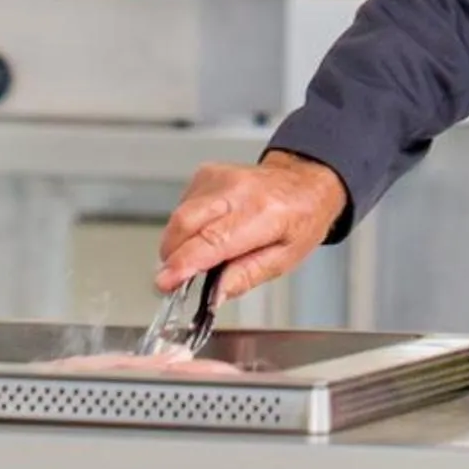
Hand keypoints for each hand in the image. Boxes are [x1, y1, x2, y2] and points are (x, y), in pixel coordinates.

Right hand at [154, 153, 349, 302]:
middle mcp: (238, 189)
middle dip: (172, 256)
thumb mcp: (284, 259)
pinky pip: (182, 206)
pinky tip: (205, 232)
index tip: (166, 281)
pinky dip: (186, 227)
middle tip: (174, 280)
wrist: (303, 182)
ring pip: (179, 216)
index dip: (184, 263)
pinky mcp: (205, 174)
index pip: (213, 240)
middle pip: (186, 223)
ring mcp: (218, 177)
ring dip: (179, 243)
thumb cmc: (299, 219)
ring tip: (203, 254)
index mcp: (263, 213)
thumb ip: (246, 276)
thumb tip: (215, 295)